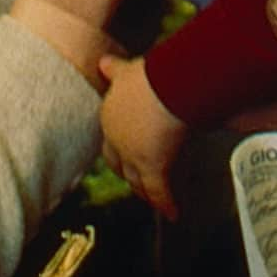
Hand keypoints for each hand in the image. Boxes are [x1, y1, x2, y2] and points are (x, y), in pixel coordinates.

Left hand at [97, 54, 185, 219]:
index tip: (125, 157)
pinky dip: (166, 204)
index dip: (118, 151)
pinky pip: (159, 191)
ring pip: (137, 180)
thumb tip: (102, 63)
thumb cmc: (151, 74)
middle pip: (120, 165)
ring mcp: (133, 155)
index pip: (111, 141)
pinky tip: (173, 213)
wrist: (164, 85)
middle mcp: (116, 139)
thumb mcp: (128, 70)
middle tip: (139, 183)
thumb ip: (114, 70)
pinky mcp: (152, 167)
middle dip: (129, 174)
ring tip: (155, 200)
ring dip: (145, 192)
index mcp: (110, 116)